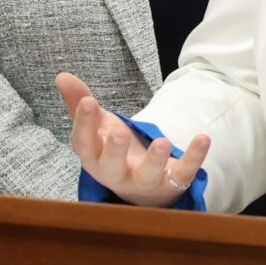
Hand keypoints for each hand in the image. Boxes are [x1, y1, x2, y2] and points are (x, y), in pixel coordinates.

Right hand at [57, 73, 207, 209]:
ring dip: (155, 161)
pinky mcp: (172, 183)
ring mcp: (145, 182)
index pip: (85, 144)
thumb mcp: (98, 126)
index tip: (89, 102)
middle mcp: (117, 174)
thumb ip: (79, 102)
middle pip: (111, 167)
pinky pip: (183, 173)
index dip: (84, 124)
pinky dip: (194, 157)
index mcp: (95, 158)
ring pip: (148, 176)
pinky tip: (203, 138)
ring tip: (162, 142)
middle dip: (114, 152)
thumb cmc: (113, 152)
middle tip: (118, 133)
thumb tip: (61, 76)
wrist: (142, 188)